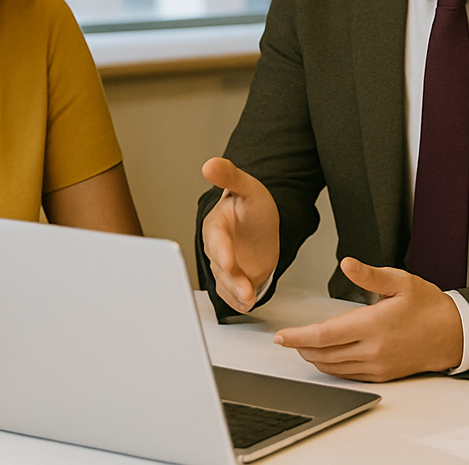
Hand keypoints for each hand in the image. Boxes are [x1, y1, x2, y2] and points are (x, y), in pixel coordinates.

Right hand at [200, 158, 279, 312]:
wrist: (259, 224)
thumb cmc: (250, 206)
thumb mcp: (247, 187)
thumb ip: (230, 176)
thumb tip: (209, 164)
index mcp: (216, 225)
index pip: (216, 239)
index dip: (221, 251)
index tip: (227, 262)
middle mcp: (217, 249)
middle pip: (220, 266)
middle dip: (230, 279)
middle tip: (244, 288)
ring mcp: (225, 266)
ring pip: (227, 283)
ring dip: (237, 293)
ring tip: (250, 298)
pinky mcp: (233, 280)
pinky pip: (233, 294)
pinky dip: (239, 301)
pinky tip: (246, 305)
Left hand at [272, 258, 462, 381]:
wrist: (452, 334)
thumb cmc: (428, 306)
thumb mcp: (401, 281)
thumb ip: (370, 275)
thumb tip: (347, 264)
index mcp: (374, 325)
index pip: (325, 334)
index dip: (298, 336)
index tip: (280, 336)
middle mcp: (373, 349)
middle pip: (323, 353)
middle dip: (301, 346)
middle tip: (287, 338)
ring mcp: (376, 365)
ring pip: (333, 367)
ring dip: (313, 357)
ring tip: (303, 345)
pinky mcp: (381, 375)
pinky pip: (347, 375)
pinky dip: (331, 366)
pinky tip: (326, 356)